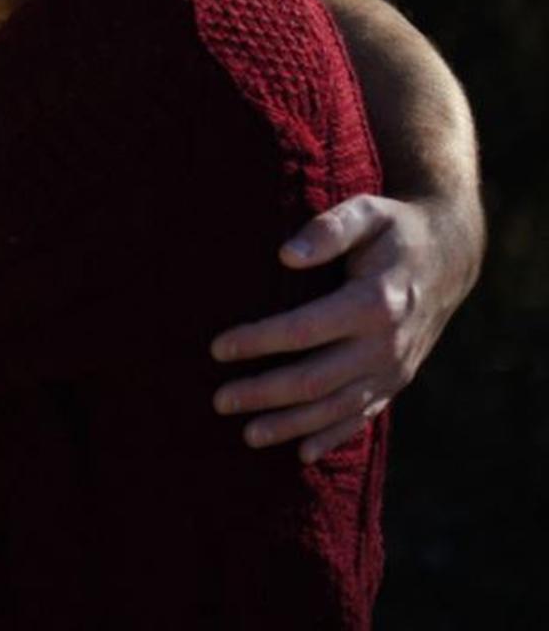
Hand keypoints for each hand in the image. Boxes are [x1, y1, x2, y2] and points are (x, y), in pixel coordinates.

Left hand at [210, 194, 474, 460]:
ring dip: (291, 425)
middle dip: (264, 393)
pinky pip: (363, 416)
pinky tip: (301, 453)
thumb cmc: (394, 229)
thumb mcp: (367, 212)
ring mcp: (394, 368)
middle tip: (219, 401)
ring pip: (337, 408)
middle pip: (316, 380)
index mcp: (374, 303)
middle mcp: (386, 344)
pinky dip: (332, 436)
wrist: (449, 258)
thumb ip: (329, 229)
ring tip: (247, 434)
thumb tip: (285, 255)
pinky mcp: (398, 380)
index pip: (304, 330)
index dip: (259, 342)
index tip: (217, 349)